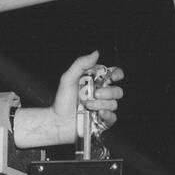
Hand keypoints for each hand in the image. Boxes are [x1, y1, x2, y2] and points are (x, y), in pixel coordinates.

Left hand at [10, 51, 125, 147]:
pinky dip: (107, 114)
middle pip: (117, 91)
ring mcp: (102, 108)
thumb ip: (81, 64)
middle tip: (95, 93)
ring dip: (101, 104)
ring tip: (87, 105)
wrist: (58, 121)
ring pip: (114, 104)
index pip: (113, 75)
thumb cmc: (62, 100)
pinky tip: (98, 113)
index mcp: (95, 83)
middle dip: (108, 92)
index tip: (114, 76)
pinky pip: (113, 117)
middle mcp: (101, 95)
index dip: (117, 74)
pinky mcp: (102, 121)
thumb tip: (96, 53)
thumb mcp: (68, 78)